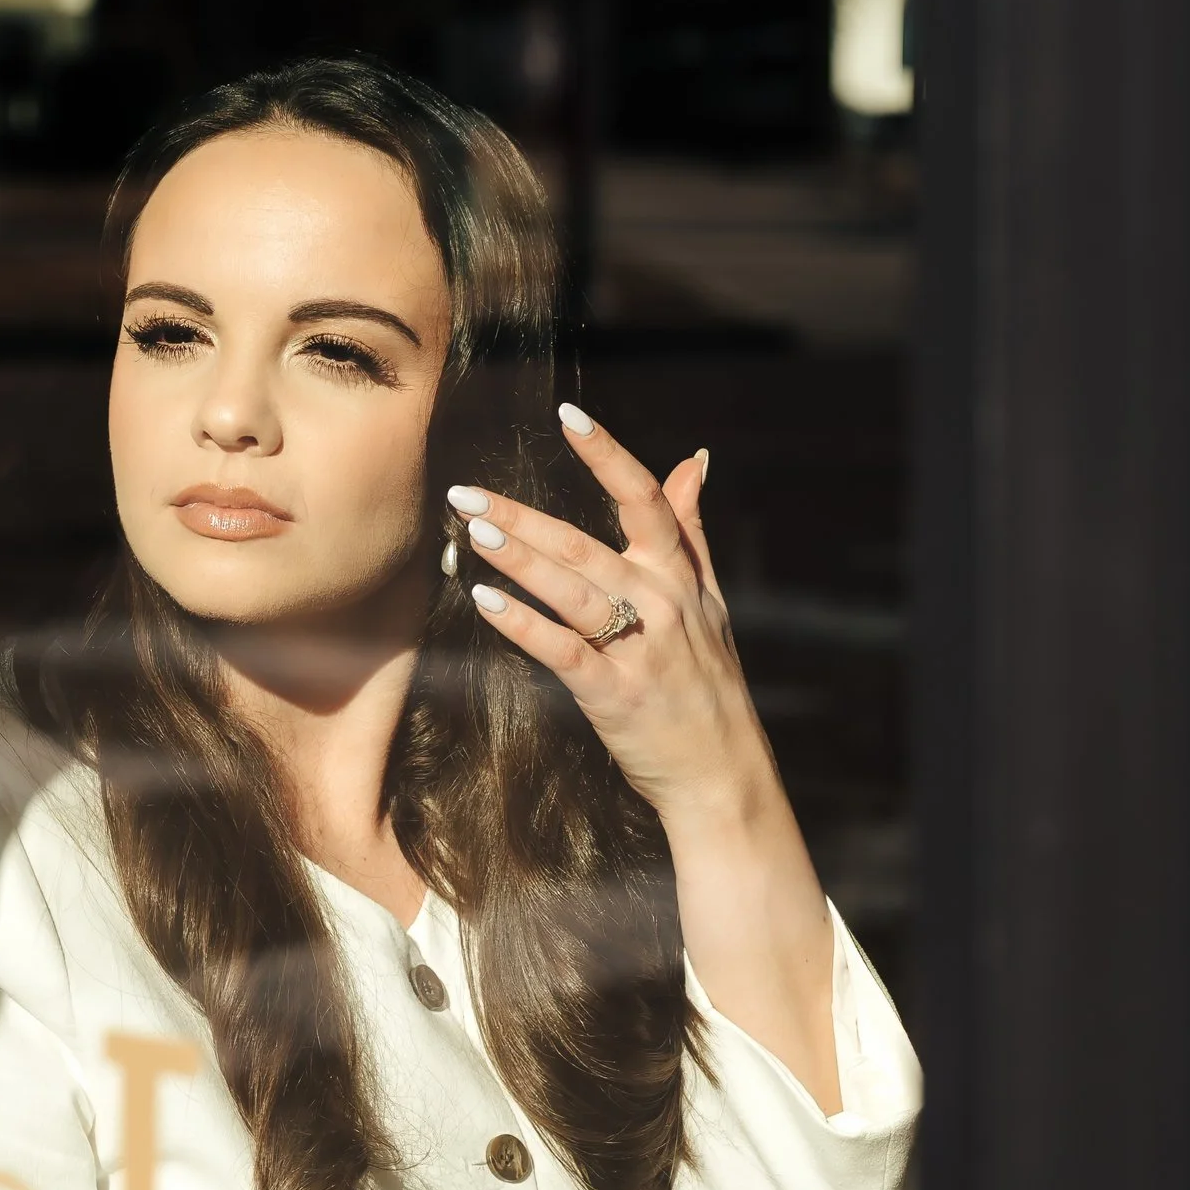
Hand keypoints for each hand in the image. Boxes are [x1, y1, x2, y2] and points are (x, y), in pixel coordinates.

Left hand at [449, 407, 760, 828]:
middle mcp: (662, 603)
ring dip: (519, 559)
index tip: (567, 415)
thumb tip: (694, 460)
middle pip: (585, 545)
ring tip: (473, 531)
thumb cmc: (707, 684)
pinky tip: (486, 601)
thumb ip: (692, 529)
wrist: (723, 774)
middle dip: (522, 515)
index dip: (606, 454)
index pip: (643, 498)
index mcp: (679, 575)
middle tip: (466, 491)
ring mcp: (640, 650)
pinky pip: (563, 651)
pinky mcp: (616, 695)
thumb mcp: (710, 602)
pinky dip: (525, 625)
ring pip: (572, 591)